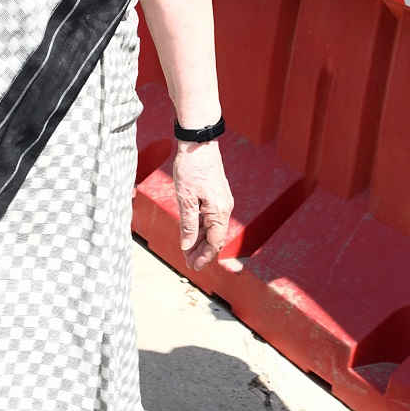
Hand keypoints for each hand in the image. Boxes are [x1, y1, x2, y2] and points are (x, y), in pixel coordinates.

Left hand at [172, 140, 234, 270]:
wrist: (198, 143)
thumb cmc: (191, 169)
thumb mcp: (185, 198)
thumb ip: (188, 224)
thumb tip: (187, 245)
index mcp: (219, 211)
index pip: (214, 242)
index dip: (204, 256)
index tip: (193, 267)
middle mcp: (224, 208)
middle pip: (214, 237)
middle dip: (201, 251)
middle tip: (187, 262)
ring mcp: (221, 200)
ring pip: (211, 227)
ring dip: (200, 239)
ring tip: (187, 250)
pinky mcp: (216, 194)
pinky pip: (210, 216)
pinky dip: (200, 226)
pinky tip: (190, 232)